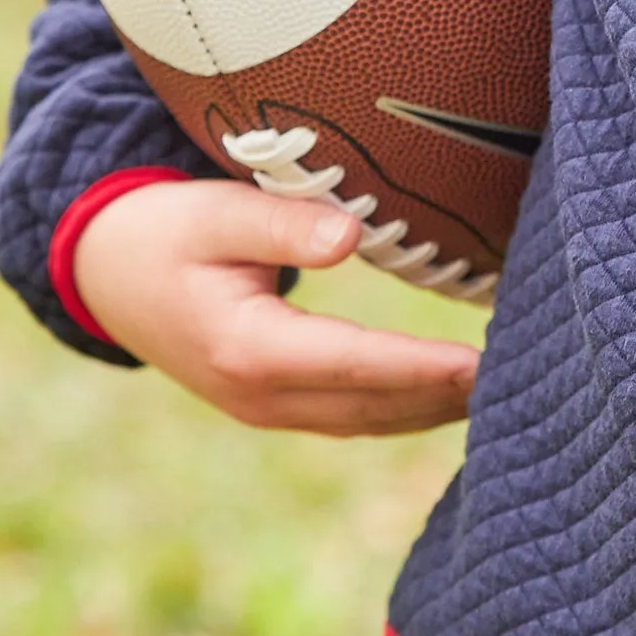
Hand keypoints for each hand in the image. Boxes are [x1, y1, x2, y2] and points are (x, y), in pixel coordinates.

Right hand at [72, 179, 481, 435]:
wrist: (107, 274)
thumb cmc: (165, 231)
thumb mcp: (212, 212)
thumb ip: (280, 222)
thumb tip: (352, 237)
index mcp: (247, 349)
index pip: (354, 365)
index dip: (421, 368)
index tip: (482, 363)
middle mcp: (260, 395)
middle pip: (374, 407)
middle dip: (447, 397)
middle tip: (527, 377)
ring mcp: (267, 410)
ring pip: (369, 422)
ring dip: (434, 411)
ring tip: (509, 389)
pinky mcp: (276, 405)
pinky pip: (355, 418)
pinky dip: (407, 410)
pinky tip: (455, 396)